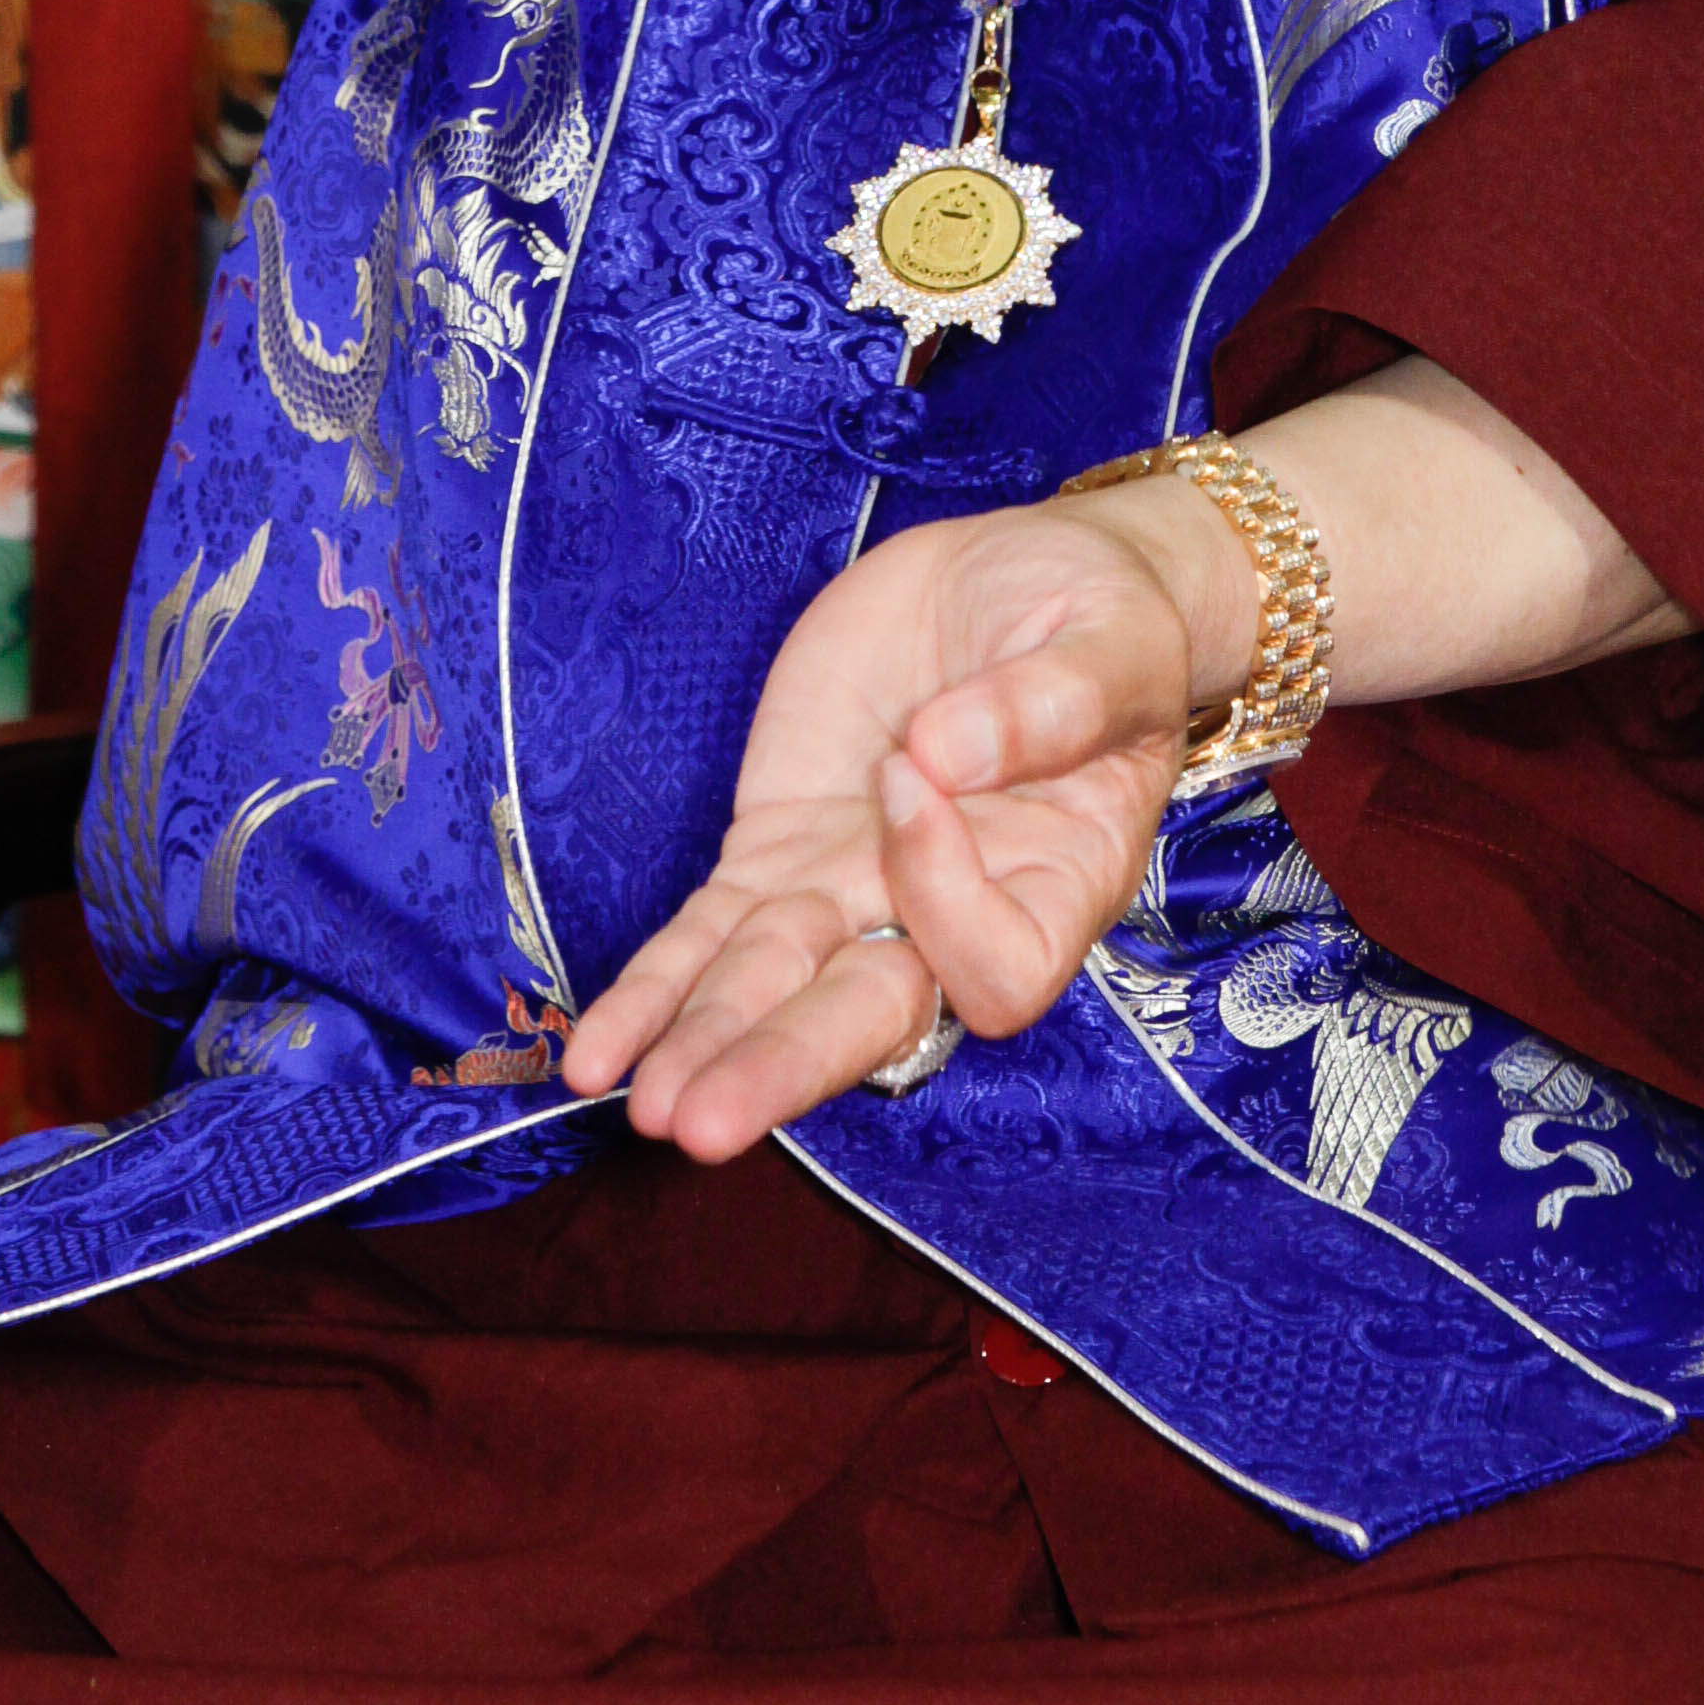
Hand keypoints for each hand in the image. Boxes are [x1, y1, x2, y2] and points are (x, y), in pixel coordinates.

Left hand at [561, 479, 1249, 1155]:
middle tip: (702, 1122)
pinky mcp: (780, 849)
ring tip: (641, 1108)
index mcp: (1060, 886)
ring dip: (701, 1044)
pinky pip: (710, 935)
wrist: (1020, 582)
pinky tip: (593, 1054)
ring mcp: (856, 890)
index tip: (908, 774)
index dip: (945, 894)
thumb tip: (943, 755)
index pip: (998, 961)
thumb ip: (1052, 702)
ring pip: (772, 988)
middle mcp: (952, 915)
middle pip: (869, 1015)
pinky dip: (652, 989)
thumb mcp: (1109, 640)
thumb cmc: (1101, 620)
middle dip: (781, 1062)